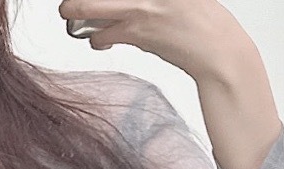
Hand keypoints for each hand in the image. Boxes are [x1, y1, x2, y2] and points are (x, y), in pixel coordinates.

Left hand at [56, 0, 252, 81]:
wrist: (216, 49)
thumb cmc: (201, 22)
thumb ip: (149, 2)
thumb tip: (126, 8)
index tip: (87, 4)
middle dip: (74, 1)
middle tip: (67, 5)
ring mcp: (139, 6)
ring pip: (90, 8)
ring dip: (77, 17)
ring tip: (76, 21)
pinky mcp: (137, 32)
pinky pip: (104, 34)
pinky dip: (97, 40)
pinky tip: (101, 41)